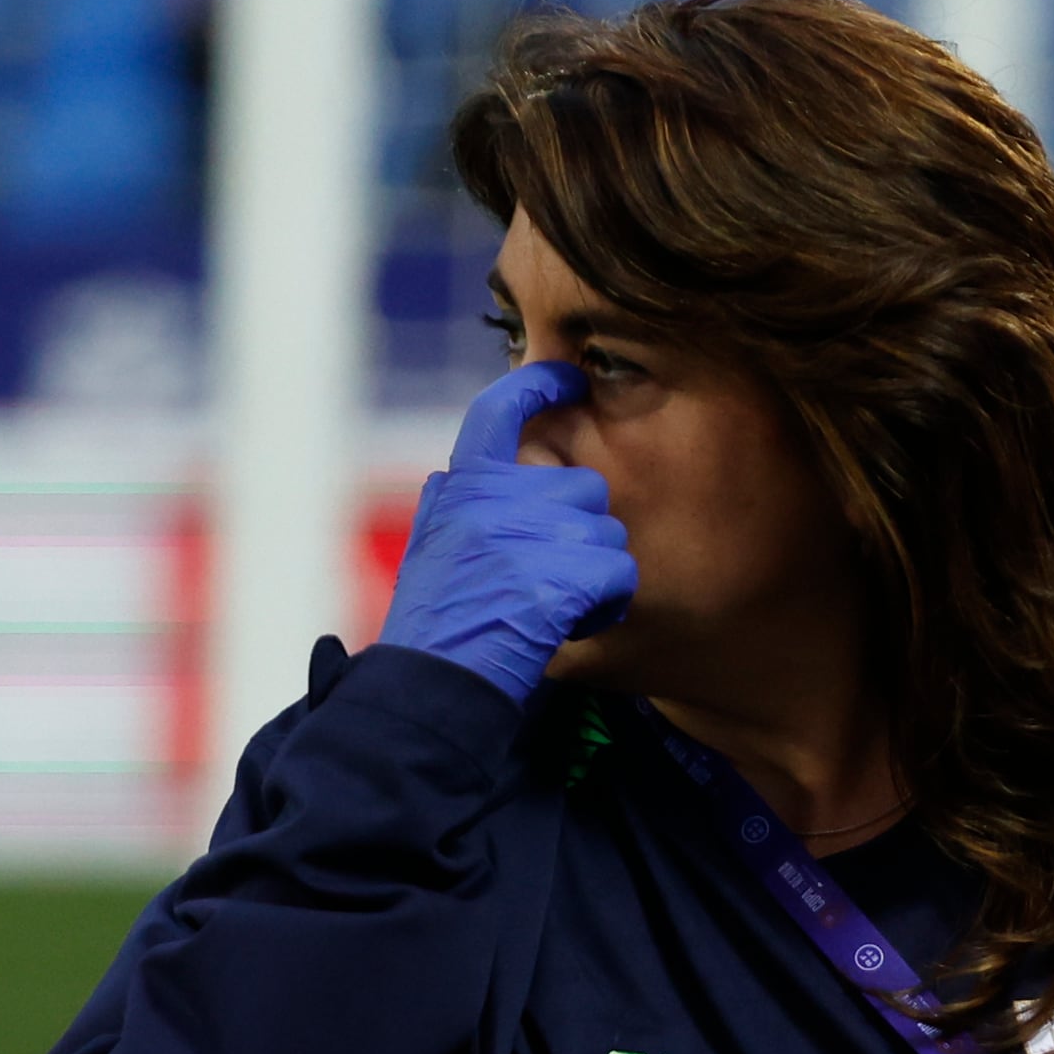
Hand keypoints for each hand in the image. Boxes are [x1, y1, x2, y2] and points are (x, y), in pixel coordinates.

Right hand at [378, 361, 636, 701]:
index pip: (498, 411)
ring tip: (551, 608)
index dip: (539, 387)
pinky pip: (621, 572)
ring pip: (608, 532)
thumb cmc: (435, 624)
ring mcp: (530, 532)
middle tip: (545, 580)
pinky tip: (576, 624)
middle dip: (581, 534)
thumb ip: (459, 504)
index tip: (568, 376)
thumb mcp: (433, 545)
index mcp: (461, 486)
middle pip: (585, 487)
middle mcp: (496, 497)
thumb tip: (470, 472)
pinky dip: (609, 604)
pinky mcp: (564, 573)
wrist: (432, 677)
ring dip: (595, 574)